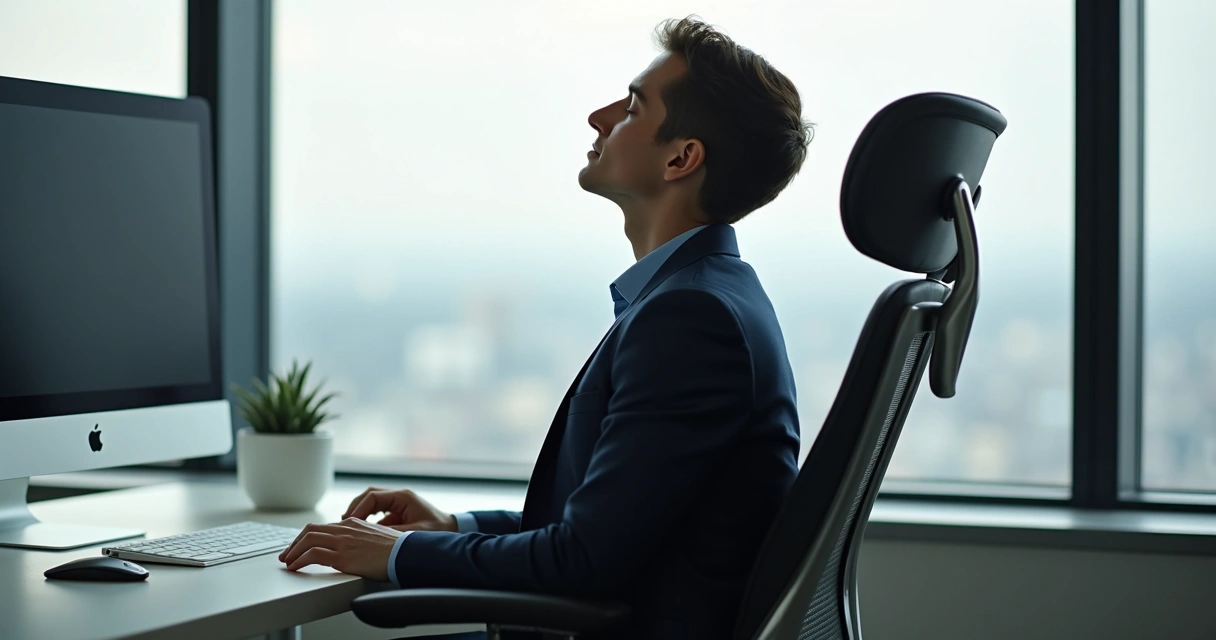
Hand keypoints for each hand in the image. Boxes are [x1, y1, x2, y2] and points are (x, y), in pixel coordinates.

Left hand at [278, 517, 400, 580]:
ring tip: (287, 562)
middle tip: (287, 554)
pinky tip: (295, 567)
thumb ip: (363, 540)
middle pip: (311, 530)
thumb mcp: (378, 539)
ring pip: (308, 540)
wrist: (406, 554)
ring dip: (293, 551)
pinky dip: (299, 560)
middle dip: (295, 543)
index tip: (300, 546)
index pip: (323, 527)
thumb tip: (355, 550)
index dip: (308, 537)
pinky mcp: (343, 556)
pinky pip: (313, 555)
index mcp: (354, 524)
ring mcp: (343, 541)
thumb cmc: (398, 550)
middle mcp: (346, 529)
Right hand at [342, 486, 457, 531]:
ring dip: (360, 512)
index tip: (350, 521)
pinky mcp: (398, 512)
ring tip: (350, 526)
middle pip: (369, 495)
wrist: (453, 531)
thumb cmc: (438, 531)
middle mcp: (399, 496)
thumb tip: (371, 536)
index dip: (359, 508)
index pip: (373, 496)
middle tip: (344, 522)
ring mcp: (398, 503)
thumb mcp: (414, 534)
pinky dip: (368, 520)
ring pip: (372, 502)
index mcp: (403, 497)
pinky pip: (378, 512)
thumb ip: (392, 533)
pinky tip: (363, 532)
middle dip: (355, 507)